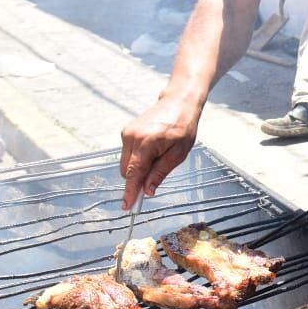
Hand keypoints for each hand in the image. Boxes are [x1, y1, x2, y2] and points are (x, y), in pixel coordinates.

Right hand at [120, 94, 202, 208]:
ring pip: (125, 164)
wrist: (178, 103)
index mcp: (146, 143)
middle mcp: (132, 137)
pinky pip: (127, 154)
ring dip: (138, 168)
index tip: (127, 206)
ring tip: (159, 156)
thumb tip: (148, 190)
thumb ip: (160, 172)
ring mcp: (127, 133)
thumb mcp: (178, 154)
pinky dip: (137, 158)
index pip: (134, 173)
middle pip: (126, 171)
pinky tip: (152, 150)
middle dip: (137, 179)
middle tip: (155, 176)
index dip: (130, 191)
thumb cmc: (182, 127)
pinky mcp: (126, 132)